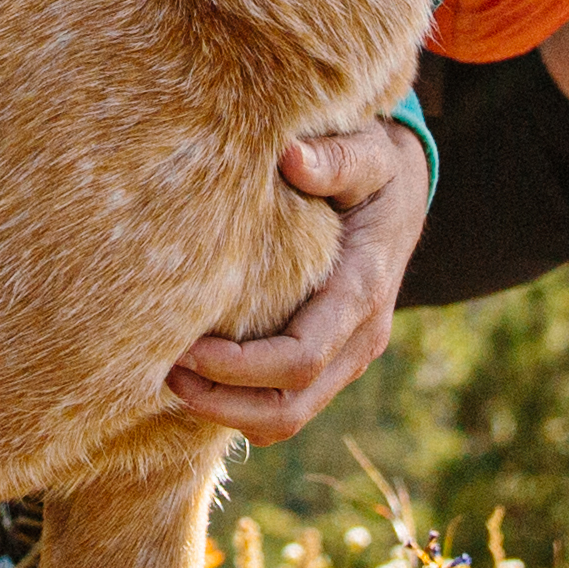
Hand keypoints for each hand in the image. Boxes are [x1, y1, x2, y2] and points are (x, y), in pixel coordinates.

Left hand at [166, 122, 428, 440]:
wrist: (405, 190)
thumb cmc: (375, 165)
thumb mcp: (366, 151)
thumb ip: (335, 158)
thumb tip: (292, 158)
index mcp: (363, 290)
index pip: (299, 358)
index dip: (238, 367)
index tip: (185, 348)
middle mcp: (362, 336)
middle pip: (290, 406)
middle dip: (222, 403)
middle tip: (164, 371)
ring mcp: (349, 354)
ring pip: (287, 417)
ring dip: (227, 411)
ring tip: (172, 377)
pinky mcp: (332, 358)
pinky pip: (287, 403)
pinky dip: (241, 404)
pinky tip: (199, 375)